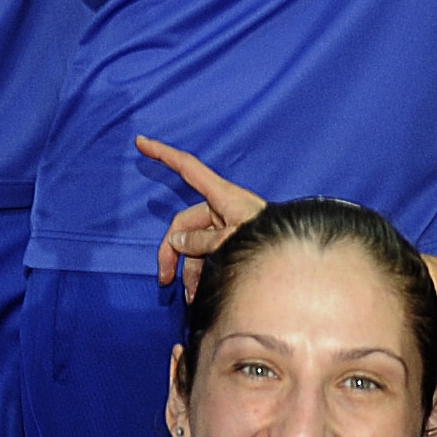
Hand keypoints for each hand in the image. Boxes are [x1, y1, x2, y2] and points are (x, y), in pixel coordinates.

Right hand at [139, 134, 265, 295]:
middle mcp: (220, 207)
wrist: (296, 257)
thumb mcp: (233, 238)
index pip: (186, 167)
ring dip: (188, 270)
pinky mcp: (231, 239)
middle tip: (164, 279)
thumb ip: (203, 240)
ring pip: (194, 244)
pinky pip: (207, 252)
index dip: (162, 154)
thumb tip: (177, 242)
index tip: (140, 141)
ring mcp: (225, 223)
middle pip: (183, 223)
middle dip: (172, 252)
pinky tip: (198, 291)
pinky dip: (201, 271)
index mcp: (221, 195)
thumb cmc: (270, 239)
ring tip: (188, 295)